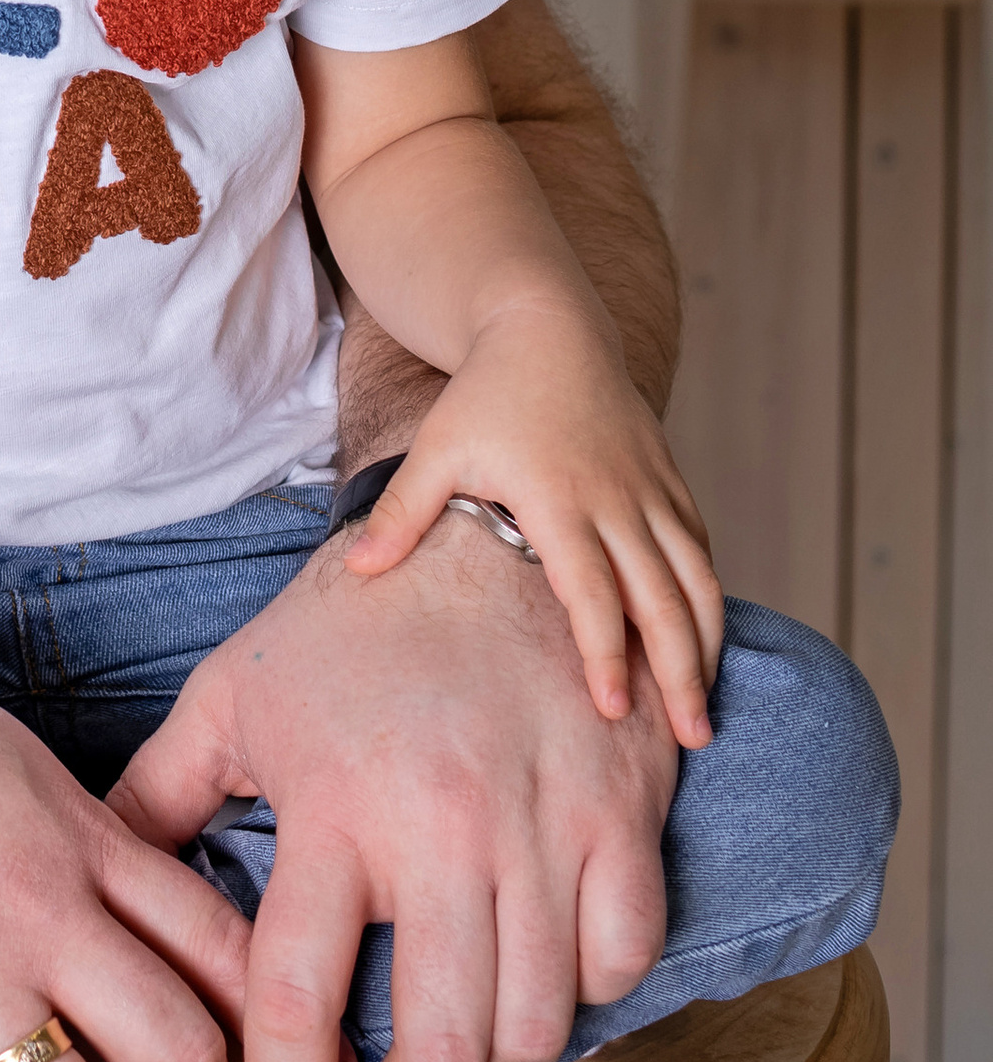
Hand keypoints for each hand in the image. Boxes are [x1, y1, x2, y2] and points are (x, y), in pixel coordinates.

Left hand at [112, 506, 676, 1061]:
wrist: (490, 531)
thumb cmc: (352, 623)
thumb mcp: (236, 695)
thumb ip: (161, 794)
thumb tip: (96, 879)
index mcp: (333, 807)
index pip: (293, 1000)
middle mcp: (440, 827)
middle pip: (439, 1048)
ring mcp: (542, 824)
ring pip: (538, 1025)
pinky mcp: (623, 810)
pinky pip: (620, 959)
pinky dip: (586, 996)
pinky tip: (540, 979)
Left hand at [342, 303, 722, 746]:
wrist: (546, 325)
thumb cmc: (487, 393)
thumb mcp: (437, 447)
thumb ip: (401, 512)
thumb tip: (354, 570)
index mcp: (559, 500)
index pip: (591, 592)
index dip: (604, 653)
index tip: (613, 711)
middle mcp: (616, 499)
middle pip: (662, 599)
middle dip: (679, 671)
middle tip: (694, 736)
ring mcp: (650, 488)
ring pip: (696, 575)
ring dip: (707, 641)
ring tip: (705, 705)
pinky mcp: (669, 477)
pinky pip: (699, 544)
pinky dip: (708, 593)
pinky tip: (705, 635)